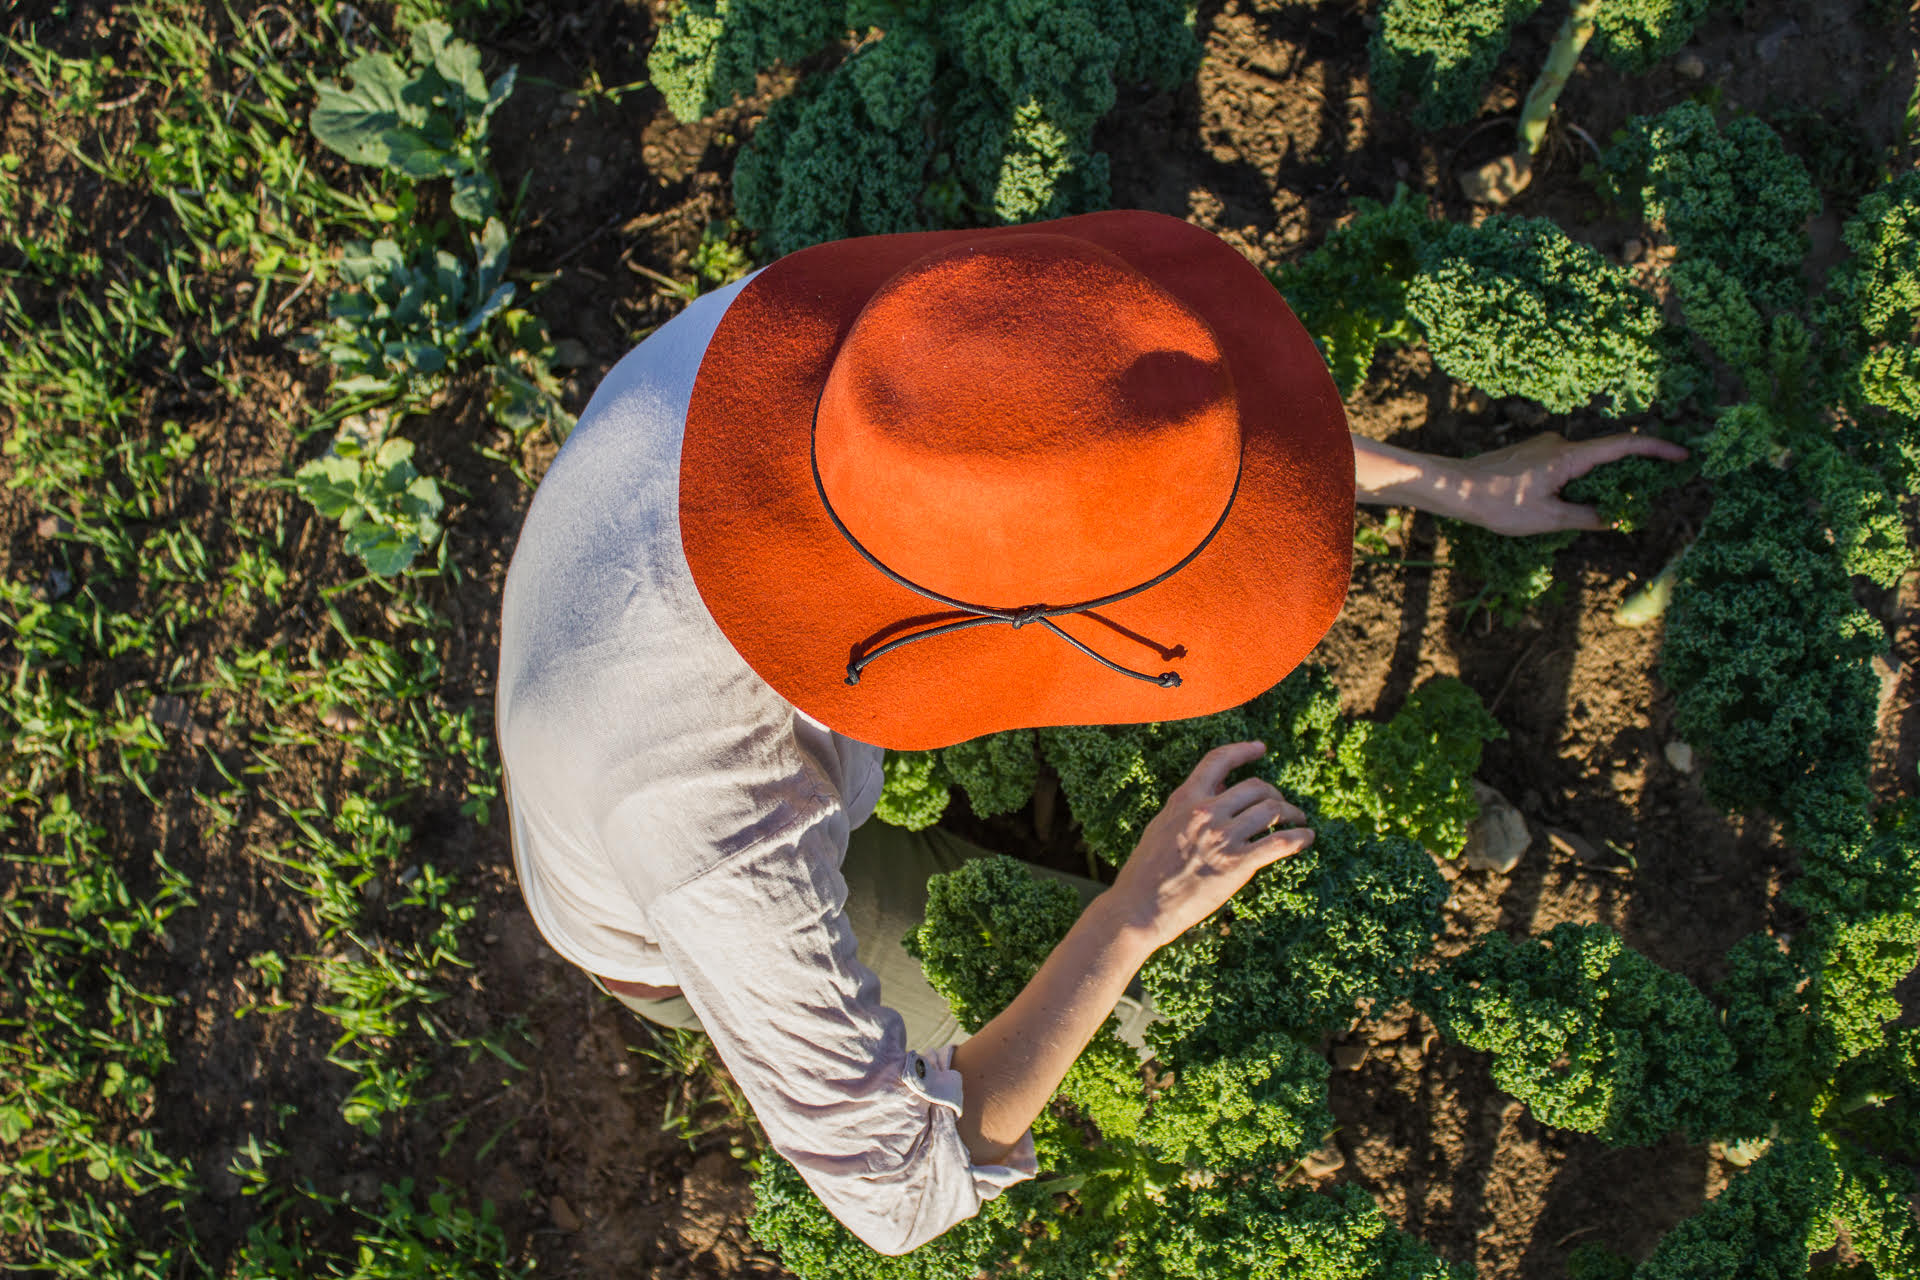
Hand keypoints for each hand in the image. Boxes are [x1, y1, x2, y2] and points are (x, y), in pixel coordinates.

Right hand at [1107, 741, 1312, 949]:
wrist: (1140, 907)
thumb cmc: (1146, 872)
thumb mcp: (1162, 826)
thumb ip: (1187, 807)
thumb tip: (1217, 792)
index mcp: (1184, 799)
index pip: (1218, 761)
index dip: (1243, 750)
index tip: (1260, 749)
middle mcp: (1206, 812)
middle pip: (1255, 787)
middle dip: (1274, 793)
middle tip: (1282, 805)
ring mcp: (1222, 838)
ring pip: (1272, 811)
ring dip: (1292, 813)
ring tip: (1299, 820)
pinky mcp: (1237, 865)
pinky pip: (1280, 842)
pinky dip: (1300, 837)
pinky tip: (1307, 837)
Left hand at [1454, 431, 1689, 535]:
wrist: (1456, 488)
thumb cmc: (1498, 504)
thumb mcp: (1548, 519)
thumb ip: (1587, 518)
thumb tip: (1616, 519)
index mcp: (1569, 456)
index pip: (1623, 446)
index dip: (1657, 449)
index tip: (1683, 455)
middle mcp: (1560, 444)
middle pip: (1607, 454)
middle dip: (1630, 472)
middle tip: (1648, 493)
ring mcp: (1545, 446)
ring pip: (1585, 463)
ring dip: (1599, 482)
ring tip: (1602, 509)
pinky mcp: (1533, 454)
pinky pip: (1567, 465)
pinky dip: (1579, 481)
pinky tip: (1568, 504)